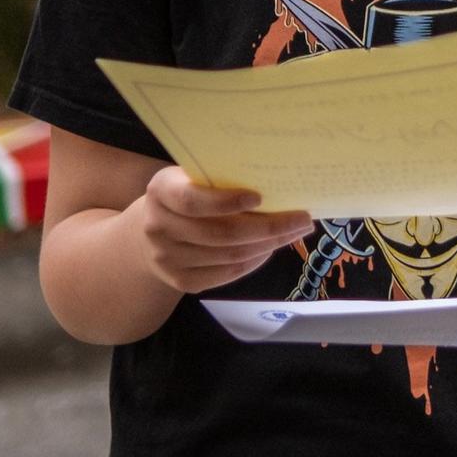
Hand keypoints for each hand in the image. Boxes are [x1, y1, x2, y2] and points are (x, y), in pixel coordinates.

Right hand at [136, 167, 313, 293]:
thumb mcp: (195, 175)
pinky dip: (255, 261)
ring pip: (228, 256)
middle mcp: (158, 226)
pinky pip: (226, 274)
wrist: (154, 227)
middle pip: (220, 234)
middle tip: (302, 219)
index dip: (225, 201)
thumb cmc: (188, 191)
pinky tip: (270, 248)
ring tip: (294, 232)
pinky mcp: (180, 281)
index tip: (260, 197)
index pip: (192, 201)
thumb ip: (222, 176)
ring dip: (268, 245)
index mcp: (161, 191)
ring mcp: (166, 258)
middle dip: (268, 227)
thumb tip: (277, 179)